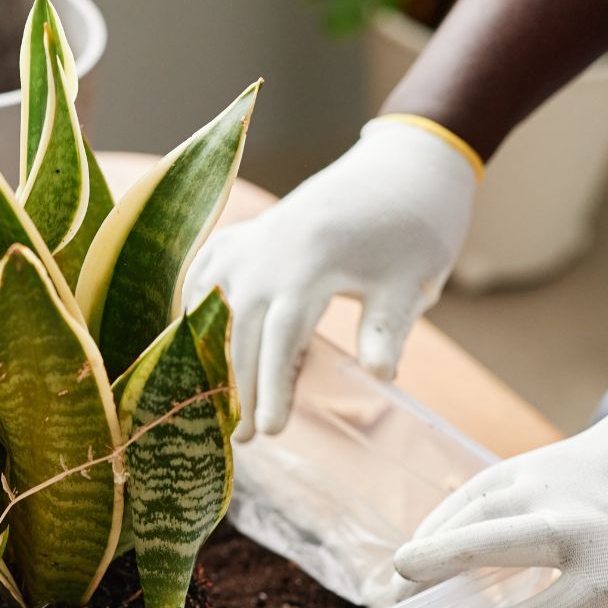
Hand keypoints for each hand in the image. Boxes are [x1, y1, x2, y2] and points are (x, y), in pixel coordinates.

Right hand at [185, 118, 476, 440]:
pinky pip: (202, 280)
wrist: (400, 168)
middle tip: (245, 439)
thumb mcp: (410, 282)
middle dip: (240, 390)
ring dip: (212, 358)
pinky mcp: (242, 236)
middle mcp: (266, 254)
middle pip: (239, 334)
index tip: (271, 431)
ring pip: (211, 311)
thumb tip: (380, 374)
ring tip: (217, 403)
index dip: (271, 388)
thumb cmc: (413, 230)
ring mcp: (248, 243)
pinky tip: (194, 345)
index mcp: (309, 266)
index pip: (279, 340)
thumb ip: (388, 328)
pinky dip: (194, 313)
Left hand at [394, 363, 607, 607]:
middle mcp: (559, 492)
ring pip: (500, 542)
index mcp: (555, 469)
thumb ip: (566, 495)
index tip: (411, 553)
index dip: (440, 526)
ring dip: (446, 560)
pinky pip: (556, 603)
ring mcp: (587, 531)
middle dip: (428, 547)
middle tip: (388, 581)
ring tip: (400, 588)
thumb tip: (537, 524)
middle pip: (475, 512)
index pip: (479, 495)